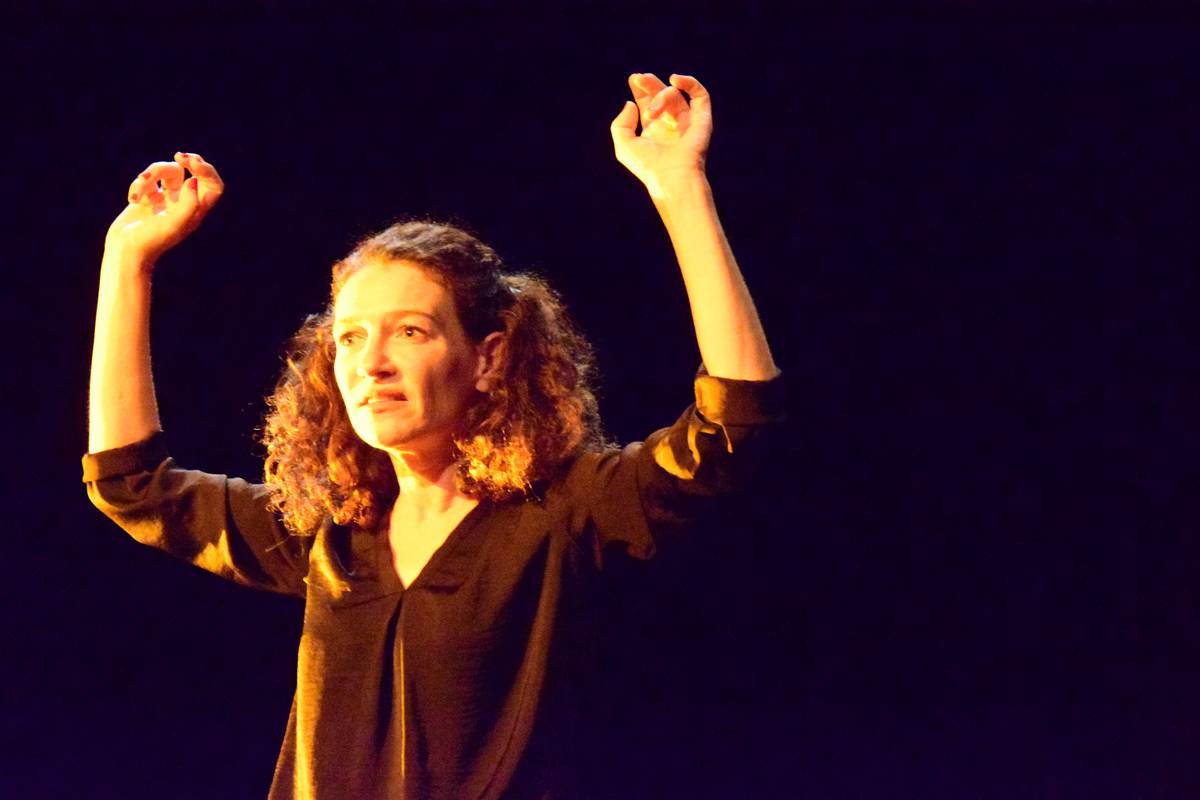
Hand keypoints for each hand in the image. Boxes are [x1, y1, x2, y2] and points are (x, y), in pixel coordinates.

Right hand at [104, 152, 223, 265]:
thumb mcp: (174, 224)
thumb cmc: (151, 241)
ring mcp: (165, 201)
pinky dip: (138, 185)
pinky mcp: (148, 199)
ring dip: (152, 173)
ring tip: (140, 188)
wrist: (126, 251)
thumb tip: (193, 181)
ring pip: (166, 172)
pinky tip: (133, 200)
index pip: (214, 186)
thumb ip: (189, 203)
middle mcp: (184, 204)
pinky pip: (146, 181)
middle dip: (185, 162)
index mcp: (196, 211)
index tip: (192, 163)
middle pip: (191, 173)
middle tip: (180, 156)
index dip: (207, 171)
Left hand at [610, 73, 712, 198]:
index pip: (648, 102)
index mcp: (652, 130)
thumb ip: (620, 123)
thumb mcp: (624, 145)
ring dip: (661, 96)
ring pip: (675, 95)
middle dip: (649, 84)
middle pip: (660, 94)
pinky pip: (700, 95)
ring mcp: (686, 121)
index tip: (634, 79)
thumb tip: (630, 104)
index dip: (641, 89)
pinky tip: (675, 79)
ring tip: (652, 112)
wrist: (672, 177)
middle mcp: (670, 124)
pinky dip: (690, 83)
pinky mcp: (702, 119)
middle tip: (639, 79)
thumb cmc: (648, 166)